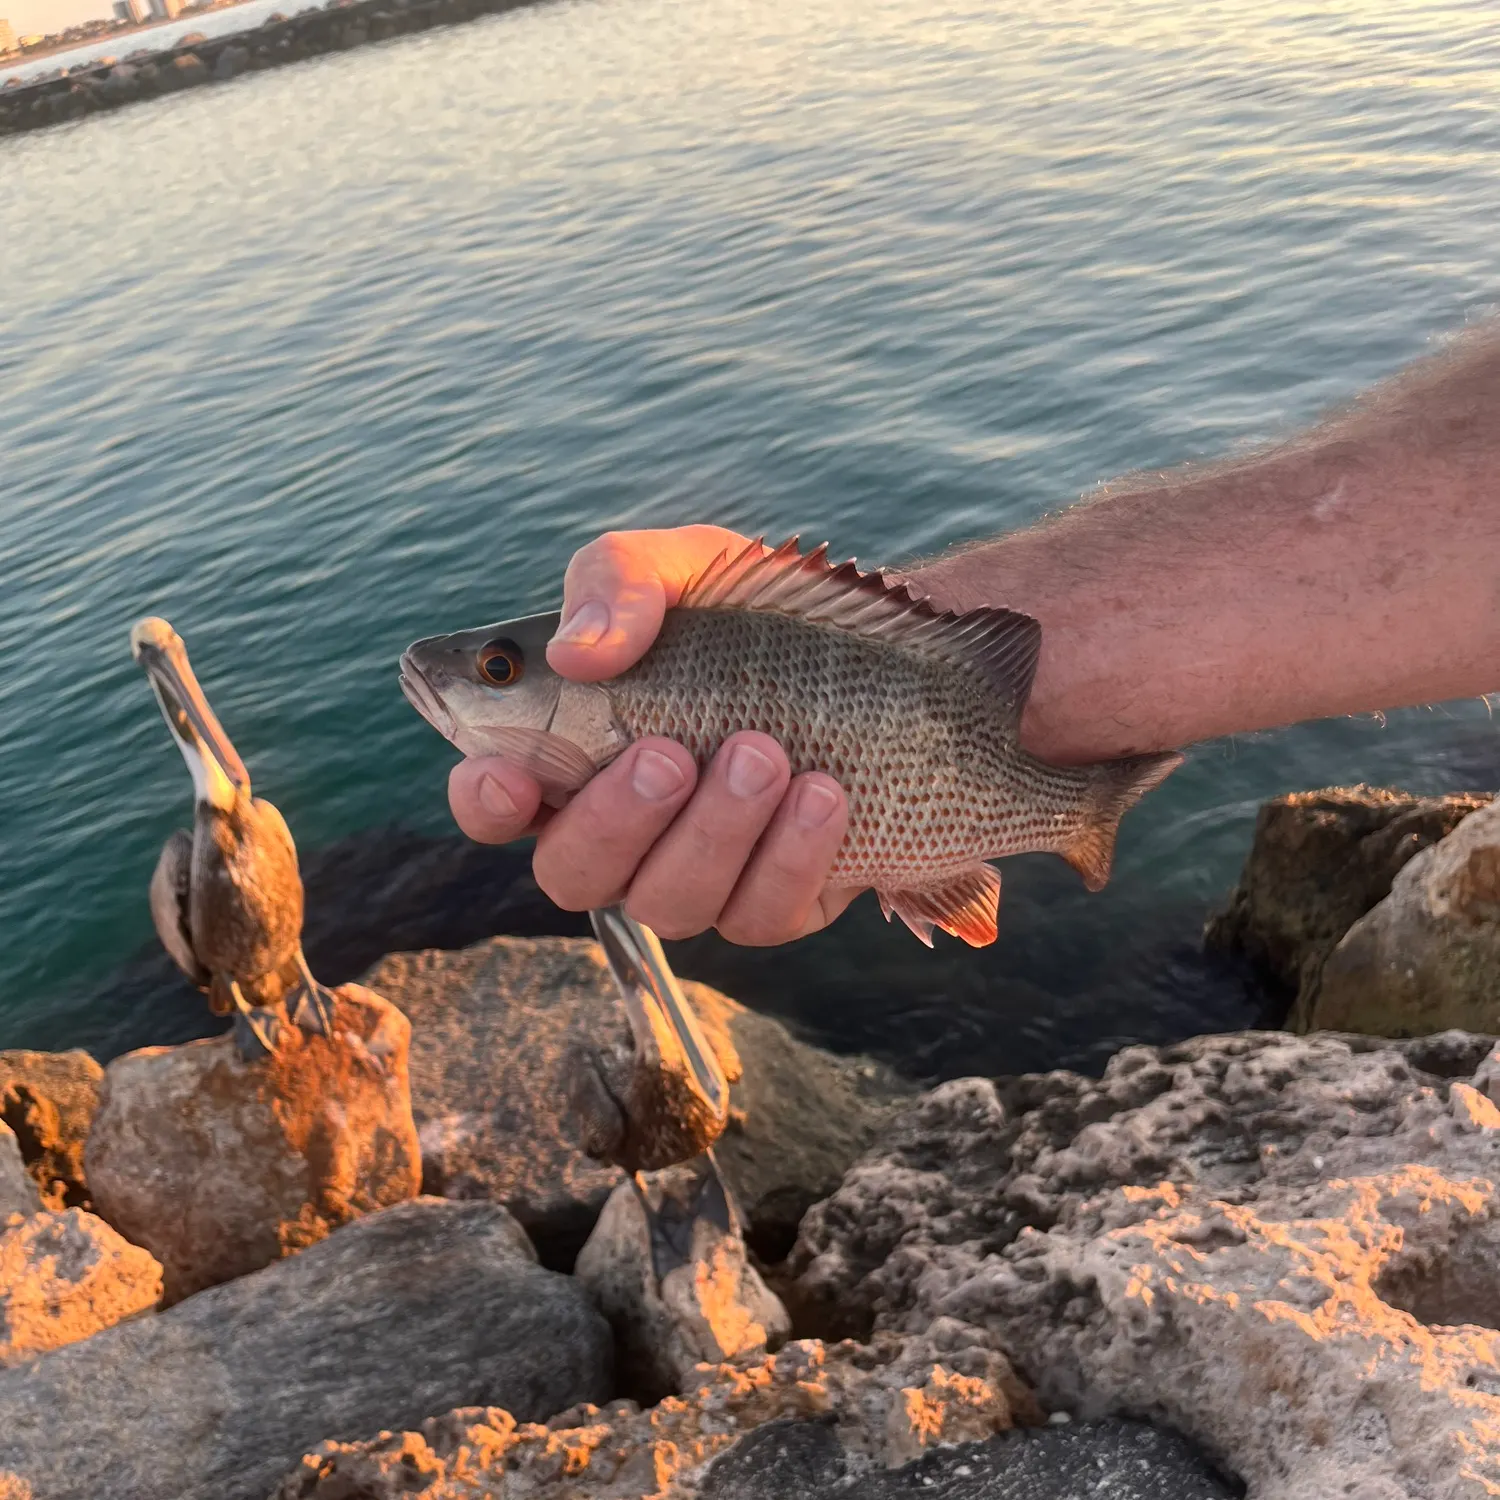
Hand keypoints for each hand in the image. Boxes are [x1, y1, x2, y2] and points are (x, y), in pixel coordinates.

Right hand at [448, 526, 859, 943]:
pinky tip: (824, 794)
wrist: (870, 652)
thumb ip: (616, 583)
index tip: (508, 772)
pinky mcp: (774, 902)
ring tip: (764, 753)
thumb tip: (579, 653)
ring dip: (713, 834)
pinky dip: (791, 857)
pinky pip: (763, 914)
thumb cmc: (743, 613)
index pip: (495, 804)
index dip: (485, 802)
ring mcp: (695, 878)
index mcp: (571, 756)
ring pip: (669, 904)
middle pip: (573, 874)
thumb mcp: (680, 566)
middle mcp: (621, 835)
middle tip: (672, 754)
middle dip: (616, 821)